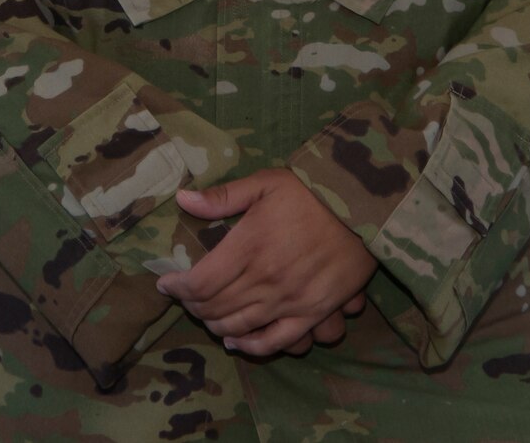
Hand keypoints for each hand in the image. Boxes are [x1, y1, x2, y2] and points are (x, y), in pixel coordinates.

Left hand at [155, 168, 377, 355]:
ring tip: (205, 316)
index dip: (177, 287)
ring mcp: (288, 300)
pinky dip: (251, 346)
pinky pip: (275, 341)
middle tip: (184, 298)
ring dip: (215, 325)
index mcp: (248, 246)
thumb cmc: (311, 192)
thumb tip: (182, 200)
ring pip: (239, 326)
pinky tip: (237, 342)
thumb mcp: (265, 184)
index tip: (166, 283)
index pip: (199, 282)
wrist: (363, 209)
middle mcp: (264, 279)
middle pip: (214, 307)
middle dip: (192, 306)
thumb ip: (222, 197)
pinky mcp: (311, 312)